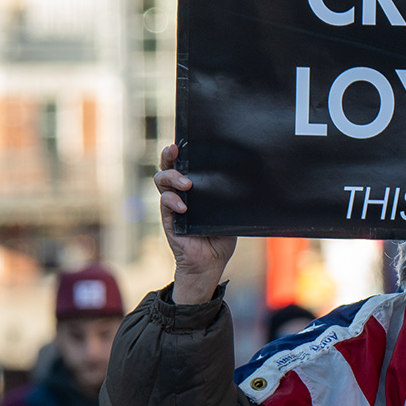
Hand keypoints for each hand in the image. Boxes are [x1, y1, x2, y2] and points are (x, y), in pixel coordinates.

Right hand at [156, 142, 235, 307]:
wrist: (211, 262)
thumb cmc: (220, 236)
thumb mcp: (228, 212)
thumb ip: (228, 196)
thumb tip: (244, 180)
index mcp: (193, 188)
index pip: (184, 165)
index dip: (181, 152)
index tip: (183, 142)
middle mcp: (179, 193)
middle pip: (167, 167)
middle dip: (169, 155)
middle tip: (175, 150)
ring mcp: (172, 205)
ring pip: (161, 180)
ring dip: (172, 178)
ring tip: (187, 185)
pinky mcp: (168, 219)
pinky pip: (165, 203)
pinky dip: (173, 202)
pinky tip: (184, 207)